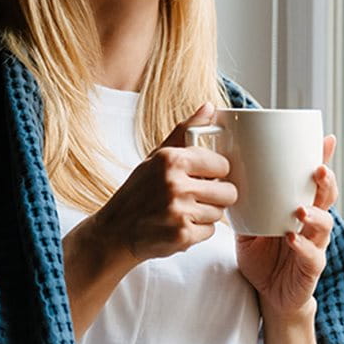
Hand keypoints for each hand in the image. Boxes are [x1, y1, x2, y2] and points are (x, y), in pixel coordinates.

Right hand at [79, 103, 238, 262]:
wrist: (114, 232)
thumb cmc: (138, 192)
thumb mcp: (157, 158)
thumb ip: (185, 132)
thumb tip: (210, 108)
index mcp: (172, 160)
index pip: (223, 165)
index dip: (216, 173)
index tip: (203, 177)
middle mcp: (175, 184)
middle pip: (228, 192)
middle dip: (216, 196)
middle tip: (195, 197)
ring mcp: (179, 212)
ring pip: (220, 213)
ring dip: (205, 215)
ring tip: (183, 212)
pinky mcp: (182, 236)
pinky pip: (210, 232)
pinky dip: (197, 232)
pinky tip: (178, 226)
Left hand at [236, 135, 338, 320]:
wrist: (268, 294)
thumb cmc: (261, 256)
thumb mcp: (249, 224)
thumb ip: (245, 203)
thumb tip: (224, 172)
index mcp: (300, 208)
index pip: (314, 181)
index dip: (323, 160)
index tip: (326, 140)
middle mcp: (312, 225)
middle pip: (327, 198)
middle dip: (326, 183)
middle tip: (318, 170)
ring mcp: (314, 246)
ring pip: (325, 225)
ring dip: (315, 215)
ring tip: (301, 209)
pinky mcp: (310, 268)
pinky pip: (312, 256)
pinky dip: (303, 246)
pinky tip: (292, 238)